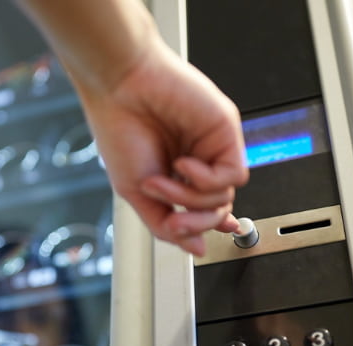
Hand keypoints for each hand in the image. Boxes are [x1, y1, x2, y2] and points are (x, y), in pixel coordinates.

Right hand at [74, 38, 248, 255]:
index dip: (206, 225)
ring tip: (161, 181)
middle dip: (194, 223)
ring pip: (224, 197)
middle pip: (216, 210)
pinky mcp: (225, 132)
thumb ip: (165, 225)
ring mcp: (212, 146)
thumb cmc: (120, 130)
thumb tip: (194, 249)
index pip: (204, 207)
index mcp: (177, 172)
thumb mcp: (136, 193)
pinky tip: (183, 164)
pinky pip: (232, 174)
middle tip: (172, 218)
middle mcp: (198, 159)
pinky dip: (206, 179)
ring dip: (189, 198)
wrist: (119, 88)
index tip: (204, 240)